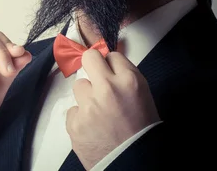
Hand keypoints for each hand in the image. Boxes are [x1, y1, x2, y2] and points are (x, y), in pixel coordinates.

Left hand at [66, 49, 159, 169]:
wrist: (134, 164)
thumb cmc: (142, 132)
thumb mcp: (143, 97)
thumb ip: (126, 78)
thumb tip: (108, 64)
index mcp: (130, 81)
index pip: (112, 55)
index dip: (112, 65)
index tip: (112, 72)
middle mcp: (108, 89)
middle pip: (89, 58)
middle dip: (92, 65)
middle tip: (97, 78)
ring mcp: (89, 106)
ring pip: (79, 86)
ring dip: (87, 96)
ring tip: (100, 113)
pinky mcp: (75, 122)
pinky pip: (73, 110)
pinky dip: (81, 118)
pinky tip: (94, 129)